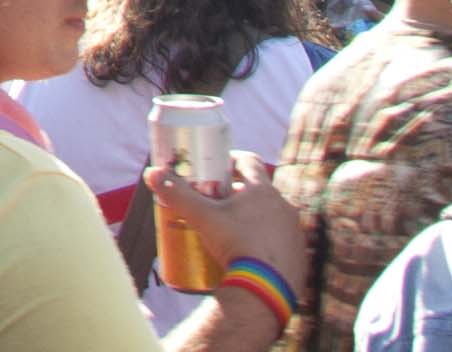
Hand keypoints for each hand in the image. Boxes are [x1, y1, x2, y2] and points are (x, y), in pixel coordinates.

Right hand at [144, 156, 310, 304]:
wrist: (264, 291)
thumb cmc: (235, 245)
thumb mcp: (202, 218)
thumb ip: (177, 194)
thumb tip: (152, 173)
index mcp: (264, 191)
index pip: (250, 161)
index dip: (231, 160)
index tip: (215, 167)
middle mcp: (284, 207)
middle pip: (258, 191)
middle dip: (237, 195)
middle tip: (216, 205)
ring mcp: (295, 233)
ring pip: (271, 217)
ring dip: (253, 219)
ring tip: (231, 233)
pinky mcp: (299, 256)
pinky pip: (281, 242)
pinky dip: (265, 243)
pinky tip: (249, 255)